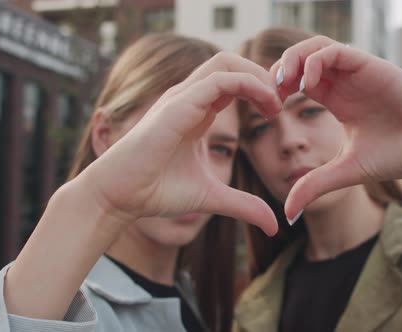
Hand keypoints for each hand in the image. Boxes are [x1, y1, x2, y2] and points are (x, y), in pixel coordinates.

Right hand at [79, 52, 281, 235]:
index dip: (259, 89)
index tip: (277, 112)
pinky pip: (218, 81)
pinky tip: (265, 106)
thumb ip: (243, 205)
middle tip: (281, 102)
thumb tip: (274, 225)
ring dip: (258, 76)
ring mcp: (182, 99)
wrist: (120, 197)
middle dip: (262, 75)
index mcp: (197, 112)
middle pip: (230, 63)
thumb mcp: (211, 197)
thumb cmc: (156, 191)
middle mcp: (189, 99)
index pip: (232, 81)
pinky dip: (248, 84)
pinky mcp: (177, 106)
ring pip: (225, 63)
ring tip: (275, 104)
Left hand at [272, 36, 401, 217]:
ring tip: (283, 84)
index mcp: (336, 99)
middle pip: (301, 58)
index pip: (297, 80)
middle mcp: (344, 82)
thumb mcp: (345, 171)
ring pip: (315, 46)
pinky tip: (307, 85)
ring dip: (293, 59)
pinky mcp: (370, 65)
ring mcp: (356, 72)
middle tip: (269, 94)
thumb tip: (287, 214)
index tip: (268, 110)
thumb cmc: (397, 156)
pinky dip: (315, 61)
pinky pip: (335, 51)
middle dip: (279, 70)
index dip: (277, 89)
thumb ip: (314, 186)